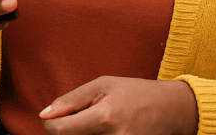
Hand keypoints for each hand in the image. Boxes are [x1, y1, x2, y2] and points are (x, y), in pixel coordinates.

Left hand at [39, 76, 197, 134]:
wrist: (171, 110)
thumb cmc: (135, 93)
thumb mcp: (102, 85)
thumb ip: (70, 100)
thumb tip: (44, 115)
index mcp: (104, 118)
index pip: (58, 131)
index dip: (51, 122)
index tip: (59, 115)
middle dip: (67, 130)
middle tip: (81, 117)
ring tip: (94, 124)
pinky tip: (101, 131)